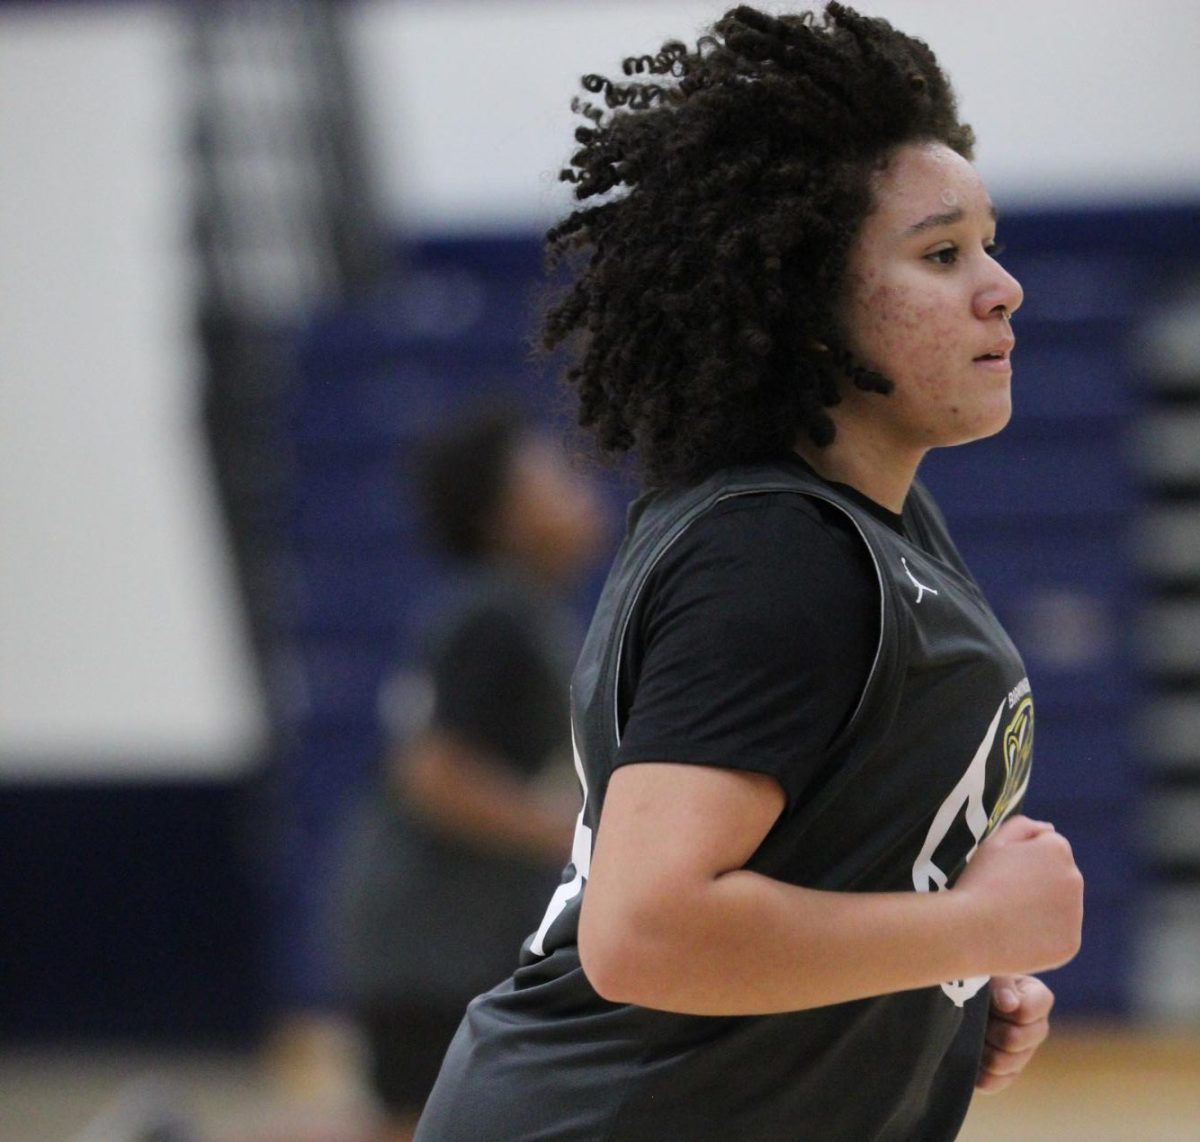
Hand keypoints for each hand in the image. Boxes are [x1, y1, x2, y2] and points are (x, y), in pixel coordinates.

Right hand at [955, 815, 1083, 975]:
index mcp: (1057, 849)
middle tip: (1005, 894)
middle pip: (1058, 876)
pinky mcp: (1071, 943)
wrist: (971, 931)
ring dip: (1042, 907)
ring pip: (1060, 905)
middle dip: (1038, 881)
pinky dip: (1043, 935)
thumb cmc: (979, 881)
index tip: (1002, 871)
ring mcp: (1076, 914)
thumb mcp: (994, 842)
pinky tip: (1019, 935)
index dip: (1021, 857)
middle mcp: (1075, 879)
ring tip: (1011, 916)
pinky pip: (1059, 935)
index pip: (1047, 846)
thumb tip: (1048, 828)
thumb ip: (1023, 826)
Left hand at [975, 975, 1053, 1093]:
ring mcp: (1022, 1054)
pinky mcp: (1003, 1075)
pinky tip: (968, 1051)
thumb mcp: (985, 970)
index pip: (1028, 1011)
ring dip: (980, 1047)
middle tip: (974, 1015)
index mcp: (1037, 997)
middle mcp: (1036, 1027)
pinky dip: (976, 1069)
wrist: (949, 995)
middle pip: (1015, 1040)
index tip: (992, 1001)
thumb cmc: (970, 975)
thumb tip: (1010, 1005)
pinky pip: (992, 1081)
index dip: (1005, 1008)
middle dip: (989, 1028)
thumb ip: (1000, 983)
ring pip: (1003, 1063)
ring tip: (969, 1030)